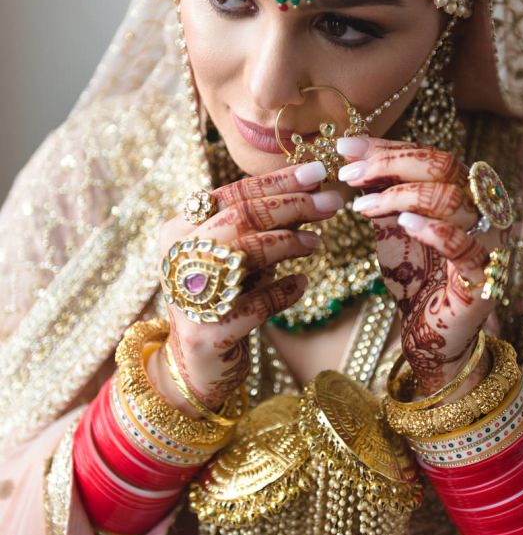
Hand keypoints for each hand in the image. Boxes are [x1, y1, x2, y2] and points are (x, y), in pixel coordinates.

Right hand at [154, 161, 339, 413]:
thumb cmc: (223, 295)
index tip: (318, 171)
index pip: (233, 193)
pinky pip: (255, 304)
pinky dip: (283, 291)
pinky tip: (300, 284)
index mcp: (180, 229)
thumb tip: (314, 190)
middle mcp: (178, 258)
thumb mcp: (237, 253)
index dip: (277, 181)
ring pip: (245, 254)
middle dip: (292, 205)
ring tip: (315, 242)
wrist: (193, 362)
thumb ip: (264, 224)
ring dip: (288, 242)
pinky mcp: (208, 332)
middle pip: (241, 217)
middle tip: (332, 202)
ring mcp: (190, 296)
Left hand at [337, 136, 501, 395]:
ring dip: (400, 196)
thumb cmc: (416, 277)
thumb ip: (381, 192)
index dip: (387, 147)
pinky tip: (403, 223)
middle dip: (391, 164)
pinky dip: (433, 229)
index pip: (429, 154)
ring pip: (451, 197)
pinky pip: (463, 244)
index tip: (345, 146)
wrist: (431, 335)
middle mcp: (481, 209)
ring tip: (363, 206)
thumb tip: (354, 154)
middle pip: (444, 165)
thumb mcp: (391, 228)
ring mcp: (486, 240)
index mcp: (463, 191)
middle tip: (349, 174)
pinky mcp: (482, 275)